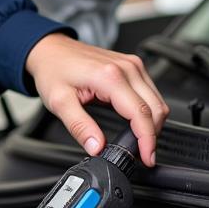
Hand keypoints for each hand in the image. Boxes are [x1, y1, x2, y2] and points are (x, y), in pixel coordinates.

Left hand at [25, 33, 167, 165]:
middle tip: (141, 154)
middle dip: (152, 135)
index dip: (147, 140)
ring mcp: (131, 65)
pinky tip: (136, 122)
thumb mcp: (59, 102)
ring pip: (157, 101)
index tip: (147, 157)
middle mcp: (126, 68)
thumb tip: (97, 147)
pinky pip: (151, 92)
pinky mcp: (132, 66)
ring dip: (152, 123)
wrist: (51, 50)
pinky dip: (148, 110)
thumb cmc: (53, 70)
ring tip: (137, 140)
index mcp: (110, 77)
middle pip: (156, 109)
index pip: (141, 114)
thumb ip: (80, 127)